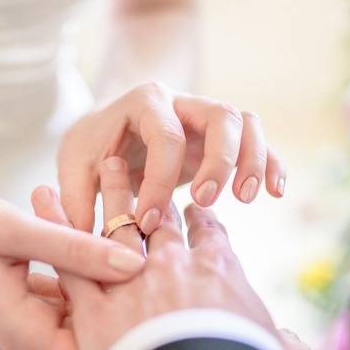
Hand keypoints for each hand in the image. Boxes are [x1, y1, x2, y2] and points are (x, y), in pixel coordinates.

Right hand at [0, 186, 146, 349]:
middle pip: (85, 335)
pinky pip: (59, 304)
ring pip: (75, 316)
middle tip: (157, 269)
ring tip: (134, 252)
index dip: (128, 334)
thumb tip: (135, 264)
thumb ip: (76, 248)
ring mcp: (17, 329)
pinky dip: (78, 280)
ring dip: (100, 288)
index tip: (160, 303)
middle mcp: (18, 340)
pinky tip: (97, 249)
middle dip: (119, 305)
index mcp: (18, 330)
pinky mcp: (18, 313)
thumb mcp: (18, 230)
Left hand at [32, 157, 313, 349]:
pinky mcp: (92, 304)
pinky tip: (45, 198)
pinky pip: (69, 257)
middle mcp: (173, 265)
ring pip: (117, 225)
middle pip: (161, 220)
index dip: (204, 220)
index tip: (198, 209)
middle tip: (142, 173)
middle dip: (153, 195)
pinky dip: (56, 224)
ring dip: (112, 194)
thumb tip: (297, 348)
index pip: (211, 234)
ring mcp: (130, 278)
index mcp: (218, 271)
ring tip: (107, 166)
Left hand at [58, 83, 287, 234]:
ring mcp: (206, 117)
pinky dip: (271, 163)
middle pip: (220, 116)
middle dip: (220, 161)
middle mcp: (182, 102)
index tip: (146, 221)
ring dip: (252, 160)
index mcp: (144, 102)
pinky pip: (258, 141)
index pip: (164, 136)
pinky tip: (276, 193)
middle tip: (205, 201)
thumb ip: (75, 201)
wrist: (110, 130)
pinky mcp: (224, 138)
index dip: (159, 180)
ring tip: (244, 199)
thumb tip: (86, 247)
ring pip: (246, 124)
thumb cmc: (92, 149)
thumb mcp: (74, 167)